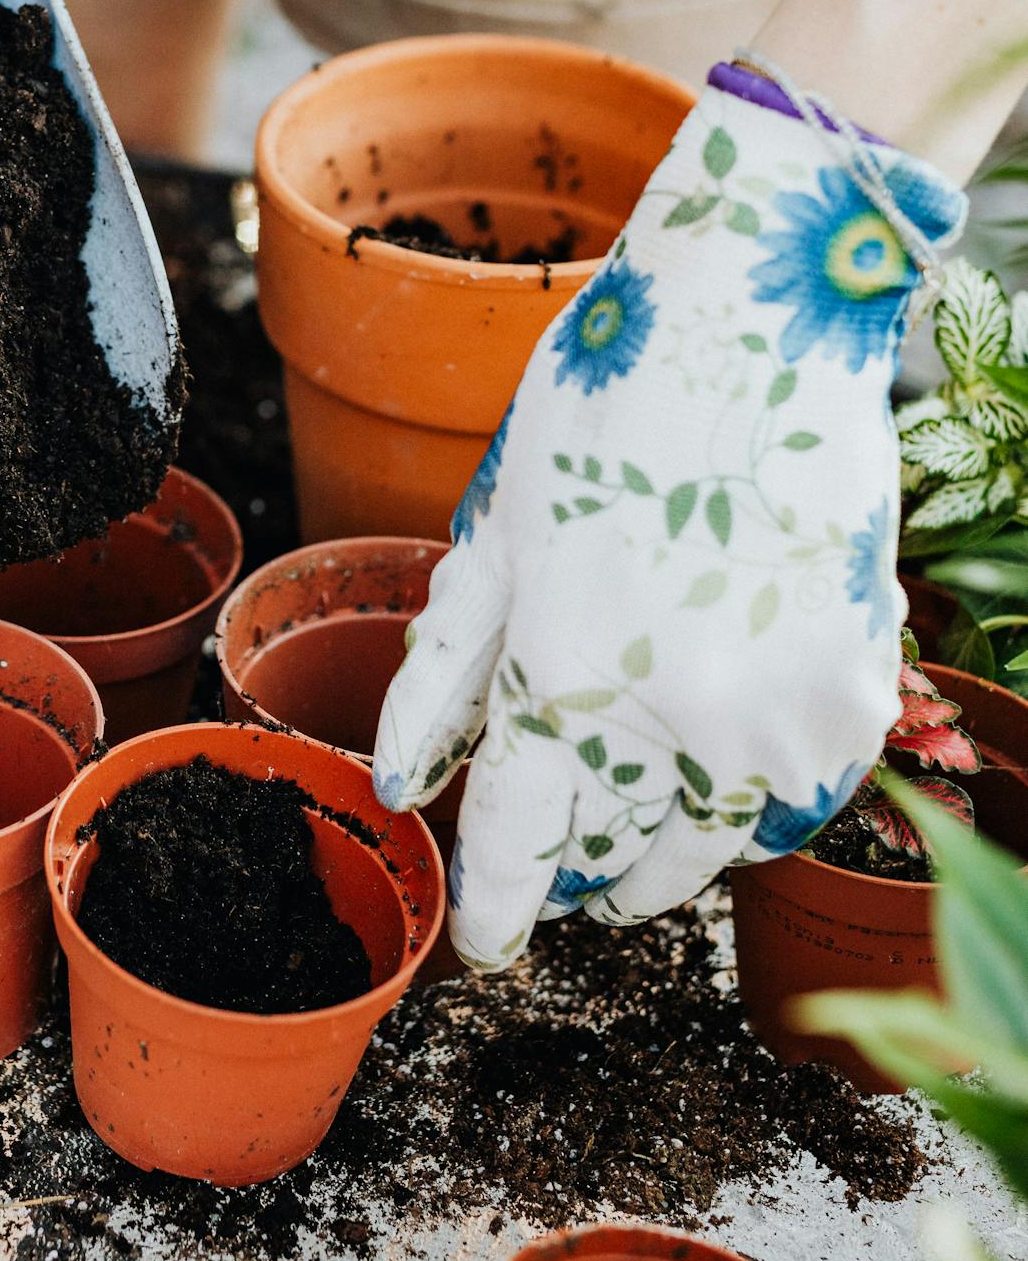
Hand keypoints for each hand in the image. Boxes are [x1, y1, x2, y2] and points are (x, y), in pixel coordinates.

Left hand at [372, 79, 965, 969]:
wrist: (759, 317)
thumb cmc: (603, 404)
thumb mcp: (494, 530)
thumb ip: (444, 669)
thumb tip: (404, 779)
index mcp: (570, 665)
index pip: (522, 840)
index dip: (496, 906)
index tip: (488, 942)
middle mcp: (682, 709)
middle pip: (613, 858)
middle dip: (572, 874)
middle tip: (553, 867)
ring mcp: (782, 708)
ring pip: (708, 849)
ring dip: (657, 855)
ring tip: (626, 838)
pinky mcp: (855, 691)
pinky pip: (792, 804)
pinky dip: (744, 810)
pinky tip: (710, 779)